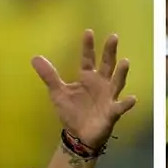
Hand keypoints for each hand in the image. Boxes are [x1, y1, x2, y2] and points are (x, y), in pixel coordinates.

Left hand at [32, 30, 136, 148]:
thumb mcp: (58, 93)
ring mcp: (108, 97)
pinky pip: (120, 107)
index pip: (88, 59)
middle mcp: (101, 84)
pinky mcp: (112, 112)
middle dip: (110, 52)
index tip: (88, 32)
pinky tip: (132, 99)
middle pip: (107, 64)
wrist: (79, 135)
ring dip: (121, 73)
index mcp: (88, 77)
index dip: (88, 46)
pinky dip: (126, 103)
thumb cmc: (72, 112)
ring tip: (125, 62)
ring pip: (117, 82)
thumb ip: (49, 76)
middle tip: (113, 37)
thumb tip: (35, 57)